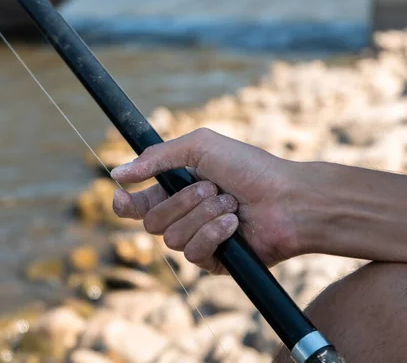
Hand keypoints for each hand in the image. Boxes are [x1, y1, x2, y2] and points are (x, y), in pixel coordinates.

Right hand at [111, 128, 303, 273]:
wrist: (287, 198)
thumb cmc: (249, 167)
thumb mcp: (200, 146)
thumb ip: (157, 157)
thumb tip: (118, 172)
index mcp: (175, 190)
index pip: (137, 204)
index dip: (125, 203)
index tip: (122, 195)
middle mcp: (183, 215)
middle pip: (151, 221)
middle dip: (180, 203)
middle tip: (211, 188)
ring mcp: (197, 238)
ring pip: (171, 239)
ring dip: (202, 216)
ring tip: (230, 205)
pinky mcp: (213, 260)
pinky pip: (193, 254)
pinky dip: (213, 234)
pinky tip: (233, 225)